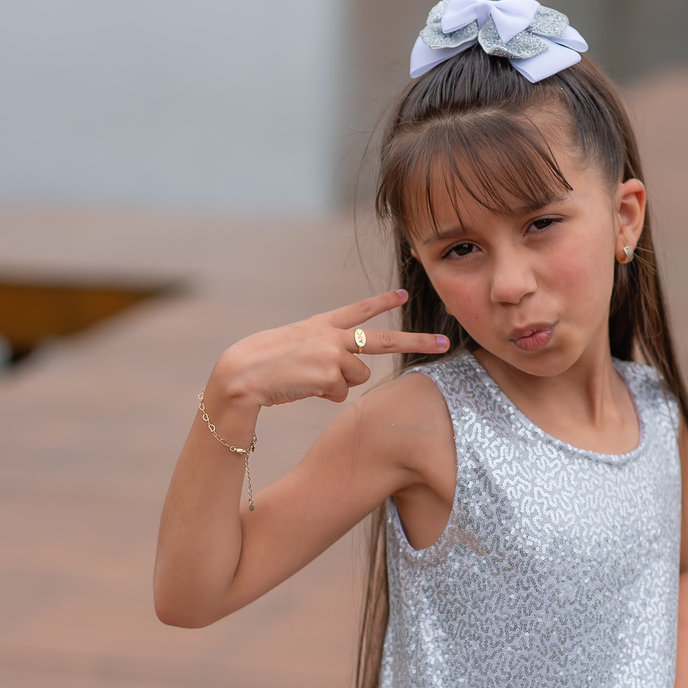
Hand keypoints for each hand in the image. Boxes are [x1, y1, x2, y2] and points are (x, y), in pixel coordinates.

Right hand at [212, 289, 449, 407]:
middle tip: (445, 343)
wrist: (243, 373)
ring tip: (307, 378)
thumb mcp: (296, 352)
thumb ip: (325, 359)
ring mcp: (334, 353)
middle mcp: (332, 335)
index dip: (382, 301)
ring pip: (358, 377)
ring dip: (338, 384)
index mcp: (321, 325)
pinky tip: (302, 386)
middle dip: (418, 341)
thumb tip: (343, 383)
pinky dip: (324, 395)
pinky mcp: (331, 373)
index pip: (358, 311)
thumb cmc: (263, 365)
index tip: (403, 293)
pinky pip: (340, 393)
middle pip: (385, 339)